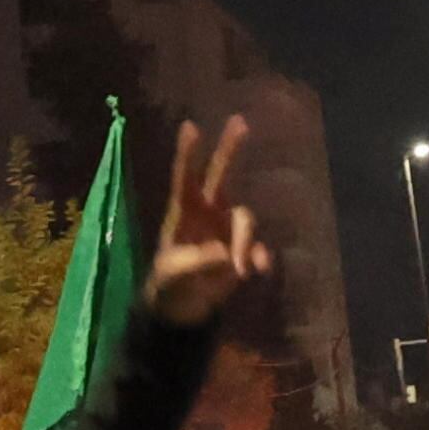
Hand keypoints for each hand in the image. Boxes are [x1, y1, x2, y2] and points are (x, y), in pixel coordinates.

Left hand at [142, 116, 270, 328]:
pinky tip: (258, 271)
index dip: (187, 154)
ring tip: (238, 270)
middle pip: (220, 174)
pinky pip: (257, 246)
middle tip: (240, 120)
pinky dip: (259, 257)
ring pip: (246, 219)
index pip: (184, 178)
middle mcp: (208, 211)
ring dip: (245, 241)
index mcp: (183, 212)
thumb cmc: (169, 283)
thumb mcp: (175, 274)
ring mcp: (227, 228)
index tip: (190, 127)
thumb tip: (226, 254)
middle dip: (230, 149)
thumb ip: (198, 261)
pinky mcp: (242, 250)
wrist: (183, 309)